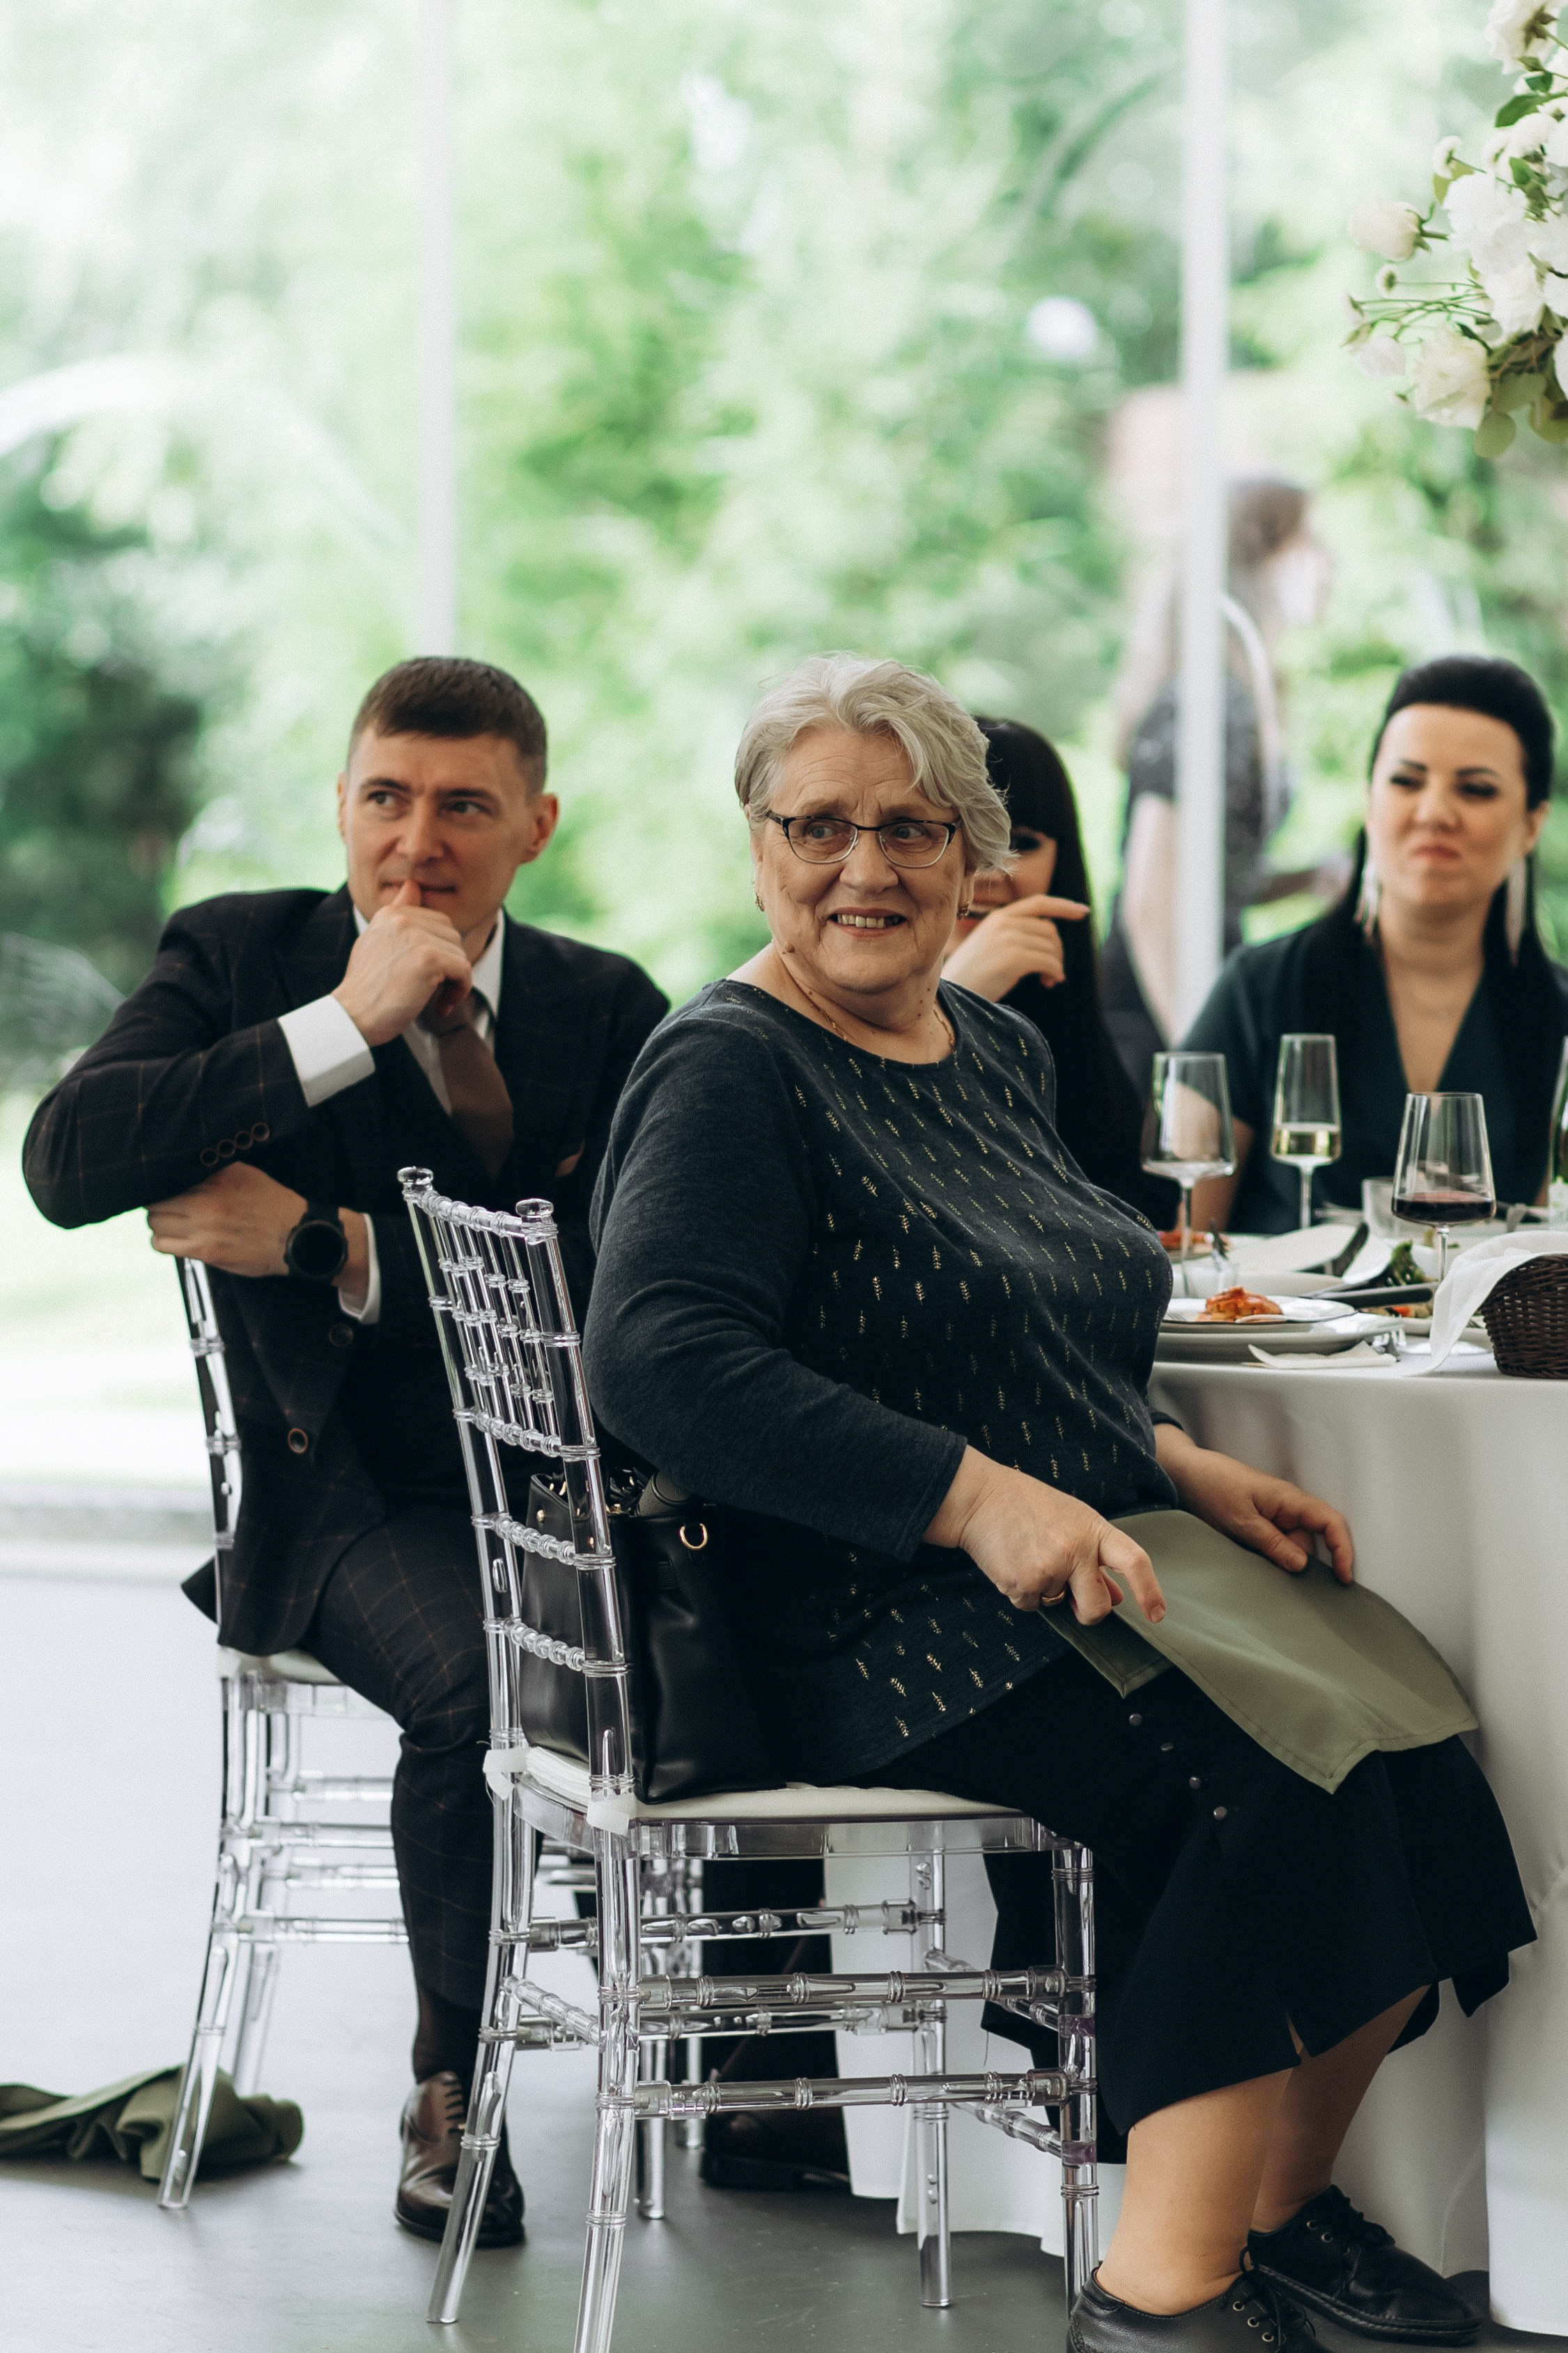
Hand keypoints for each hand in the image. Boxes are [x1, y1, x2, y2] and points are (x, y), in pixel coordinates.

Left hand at [148, 1162, 369, 1292]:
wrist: (296, 1236)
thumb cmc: (273, 1204)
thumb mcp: (246, 1174)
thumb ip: (214, 1168)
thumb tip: (187, 1164)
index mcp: (214, 1181)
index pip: (166, 1180)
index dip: (161, 1185)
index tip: (164, 1187)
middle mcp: (205, 1204)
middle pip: (154, 1205)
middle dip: (158, 1205)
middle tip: (167, 1206)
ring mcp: (204, 1231)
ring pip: (155, 1227)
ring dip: (160, 1225)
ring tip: (171, 1223)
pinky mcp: (206, 1253)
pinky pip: (165, 1247)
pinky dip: (165, 1242)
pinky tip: (177, 1238)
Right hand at [332, 877, 471, 1046]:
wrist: (353, 1015)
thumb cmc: (366, 987)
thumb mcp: (376, 940)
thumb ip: (397, 912)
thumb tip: (413, 883)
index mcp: (391, 913)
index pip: (437, 922)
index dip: (439, 950)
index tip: (428, 975)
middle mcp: (403, 918)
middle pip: (452, 936)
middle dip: (449, 963)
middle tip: (435, 990)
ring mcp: (416, 937)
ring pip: (460, 953)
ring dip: (455, 980)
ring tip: (436, 1000)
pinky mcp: (429, 959)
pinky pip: (464, 970)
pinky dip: (460, 990)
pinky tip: (442, 1006)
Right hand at [925, 1446, 1165, 1626]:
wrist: (979, 1498)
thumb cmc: (1028, 1506)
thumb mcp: (1072, 1521)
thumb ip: (1097, 1558)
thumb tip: (1117, 1597)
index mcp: (1094, 1529)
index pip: (1135, 1561)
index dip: (1150, 1591)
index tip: (1157, 1615)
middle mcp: (1076, 1549)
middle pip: (1098, 1606)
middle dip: (1087, 1611)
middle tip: (1073, 1599)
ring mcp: (1049, 1567)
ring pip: (1057, 1604)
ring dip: (1045, 1590)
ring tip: (1028, 1555)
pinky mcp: (1022, 1583)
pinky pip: (1030, 1605)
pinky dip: (1021, 1592)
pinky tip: (1012, 1563)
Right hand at [942, 895, 1087, 1001]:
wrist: (949, 997)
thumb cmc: (971, 978)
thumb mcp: (990, 947)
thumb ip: (1013, 935)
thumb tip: (1049, 938)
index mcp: (998, 918)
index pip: (1039, 903)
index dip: (1064, 906)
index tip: (1084, 912)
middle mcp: (1003, 923)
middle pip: (1049, 929)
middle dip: (1057, 950)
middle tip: (1053, 972)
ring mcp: (1007, 939)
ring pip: (1051, 946)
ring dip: (1056, 965)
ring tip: (1049, 981)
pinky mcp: (1011, 958)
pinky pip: (1048, 961)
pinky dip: (1055, 973)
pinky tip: (1050, 983)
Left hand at [1154, 1426, 1353, 1582]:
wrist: (1184, 1472)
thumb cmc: (1212, 1487)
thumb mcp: (1240, 1520)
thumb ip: (1272, 1543)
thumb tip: (1303, 1566)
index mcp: (1289, 1500)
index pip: (1330, 1522)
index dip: (1343, 1549)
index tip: (1344, 1578)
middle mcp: (1287, 1508)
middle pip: (1311, 1543)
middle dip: (1306, 1567)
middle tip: (1291, 1592)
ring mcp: (1274, 1517)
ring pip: (1292, 1548)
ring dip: (1283, 1565)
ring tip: (1263, 1578)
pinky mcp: (1260, 1524)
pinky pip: (1275, 1546)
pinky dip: (1271, 1560)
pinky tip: (1256, 1570)